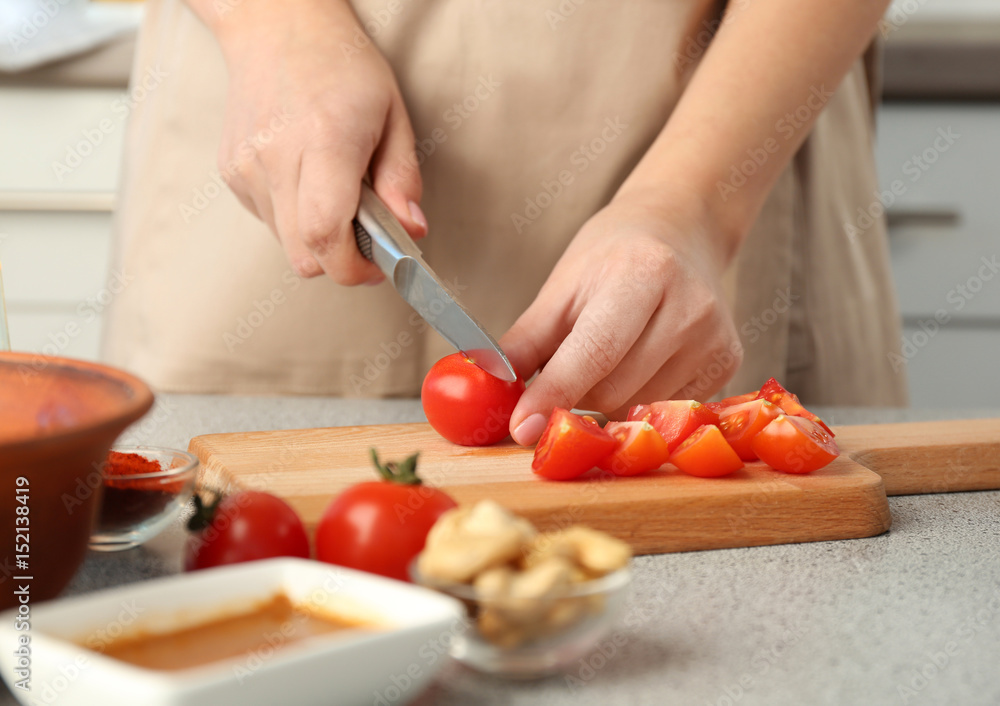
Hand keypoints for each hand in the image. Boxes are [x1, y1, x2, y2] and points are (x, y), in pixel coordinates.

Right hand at [211, 1, 425, 283]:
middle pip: (303, 255)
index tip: (377, 266)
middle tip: (365, 239)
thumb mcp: (393, 114)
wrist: (277, 27)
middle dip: (339, 261)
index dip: (353, 267)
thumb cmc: (339, 64)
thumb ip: (402, 178)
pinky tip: (307, 180)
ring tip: (336, 194)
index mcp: (325, 140)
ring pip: (286, 244)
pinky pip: (268, 222)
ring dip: (317, 238)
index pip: (326, 234)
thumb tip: (412, 230)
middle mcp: (277, 158)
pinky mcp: (233, 173)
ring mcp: (248, 167)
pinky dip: (294, 217)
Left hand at [500, 187, 742, 445]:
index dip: (554, 395)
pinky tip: (640, 362)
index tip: (520, 428)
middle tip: (562, 374)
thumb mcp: (562, 287)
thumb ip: (525, 342)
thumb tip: (487, 387)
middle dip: (575, 395)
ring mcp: (715, 338)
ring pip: (638, 408)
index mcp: (643, 273)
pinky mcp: (728, 361)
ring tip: (607, 357)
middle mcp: (689, 307)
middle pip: (614, 390)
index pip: (593, 352)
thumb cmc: (614, 255)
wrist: (683, 230)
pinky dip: (639, 399)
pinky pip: (666, 409)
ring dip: (606, 400)